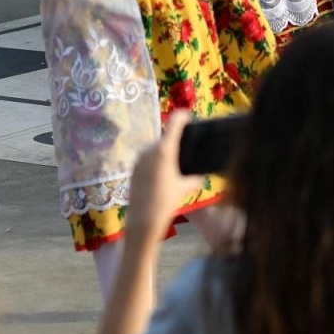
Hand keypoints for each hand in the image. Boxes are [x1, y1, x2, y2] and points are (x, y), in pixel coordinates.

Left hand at [124, 110, 201, 246]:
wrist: (143, 218)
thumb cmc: (166, 201)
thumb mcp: (183, 189)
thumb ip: (194, 179)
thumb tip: (201, 177)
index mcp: (164, 150)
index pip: (173, 124)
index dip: (181, 117)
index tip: (188, 115)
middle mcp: (149, 149)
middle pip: (164, 138)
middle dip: (174, 140)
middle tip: (187, 145)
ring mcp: (139, 157)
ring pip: (155, 148)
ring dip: (164, 151)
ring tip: (176, 161)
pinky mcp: (133, 166)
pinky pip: (147, 157)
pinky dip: (156, 160)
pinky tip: (162, 171)